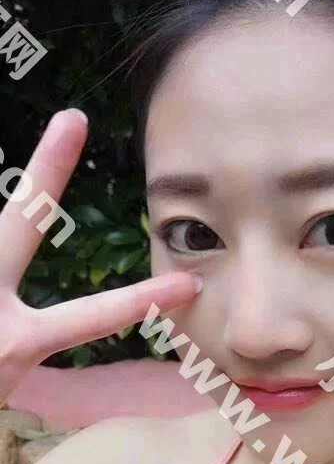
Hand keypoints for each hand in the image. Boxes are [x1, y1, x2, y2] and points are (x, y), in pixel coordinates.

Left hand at [0, 108, 201, 402]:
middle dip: (47, 172)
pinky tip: (101, 286)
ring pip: (1, 239)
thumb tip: (20, 320)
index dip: (144, 301)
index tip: (185, 285)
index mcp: (18, 344)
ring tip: (59, 148)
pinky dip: (66, 268)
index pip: (94, 317)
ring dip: (26, 200)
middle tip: (72, 120)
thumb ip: (16, 339)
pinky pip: (14, 267)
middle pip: (21, 224)